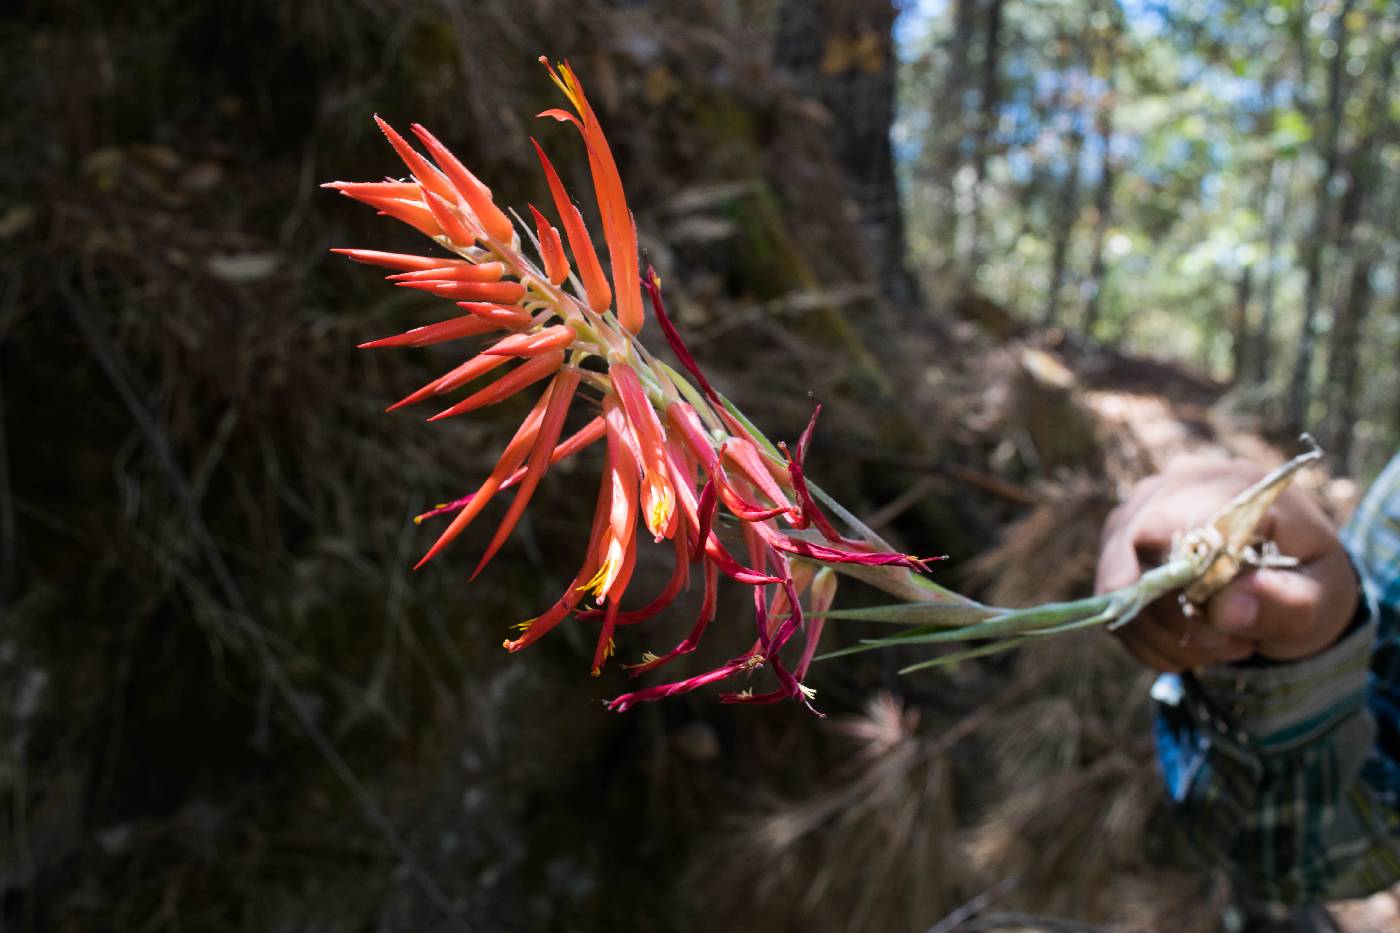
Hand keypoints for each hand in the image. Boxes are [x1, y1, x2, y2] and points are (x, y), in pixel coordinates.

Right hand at [1096, 456, 1357, 671]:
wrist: (1292, 574)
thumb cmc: (1310, 579)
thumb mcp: (1323, 595)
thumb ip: (1286, 602)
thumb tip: (1226, 608)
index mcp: (1228, 485)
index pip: (1165, 528)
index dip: (1176, 588)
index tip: (1222, 630)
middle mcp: (1170, 487)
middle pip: (1129, 556)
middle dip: (1171, 620)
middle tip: (1228, 646)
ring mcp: (1136, 513)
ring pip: (1114, 584)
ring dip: (1159, 635)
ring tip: (1215, 645)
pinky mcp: (1117, 544)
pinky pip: (1109, 602)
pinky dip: (1145, 638)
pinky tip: (1189, 642)